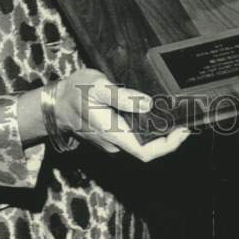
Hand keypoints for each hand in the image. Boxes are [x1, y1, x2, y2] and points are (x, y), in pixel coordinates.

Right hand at [55, 68, 191, 161]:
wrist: (54, 103)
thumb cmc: (75, 92)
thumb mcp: (98, 86)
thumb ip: (122, 97)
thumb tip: (147, 104)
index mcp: (113, 133)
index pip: (145, 153)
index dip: (168, 146)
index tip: (183, 131)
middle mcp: (114, 143)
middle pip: (147, 148)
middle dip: (168, 136)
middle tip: (185, 118)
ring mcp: (112, 141)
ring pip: (141, 142)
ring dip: (159, 132)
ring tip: (175, 114)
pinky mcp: (111, 136)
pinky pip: (134, 136)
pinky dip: (148, 129)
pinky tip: (155, 113)